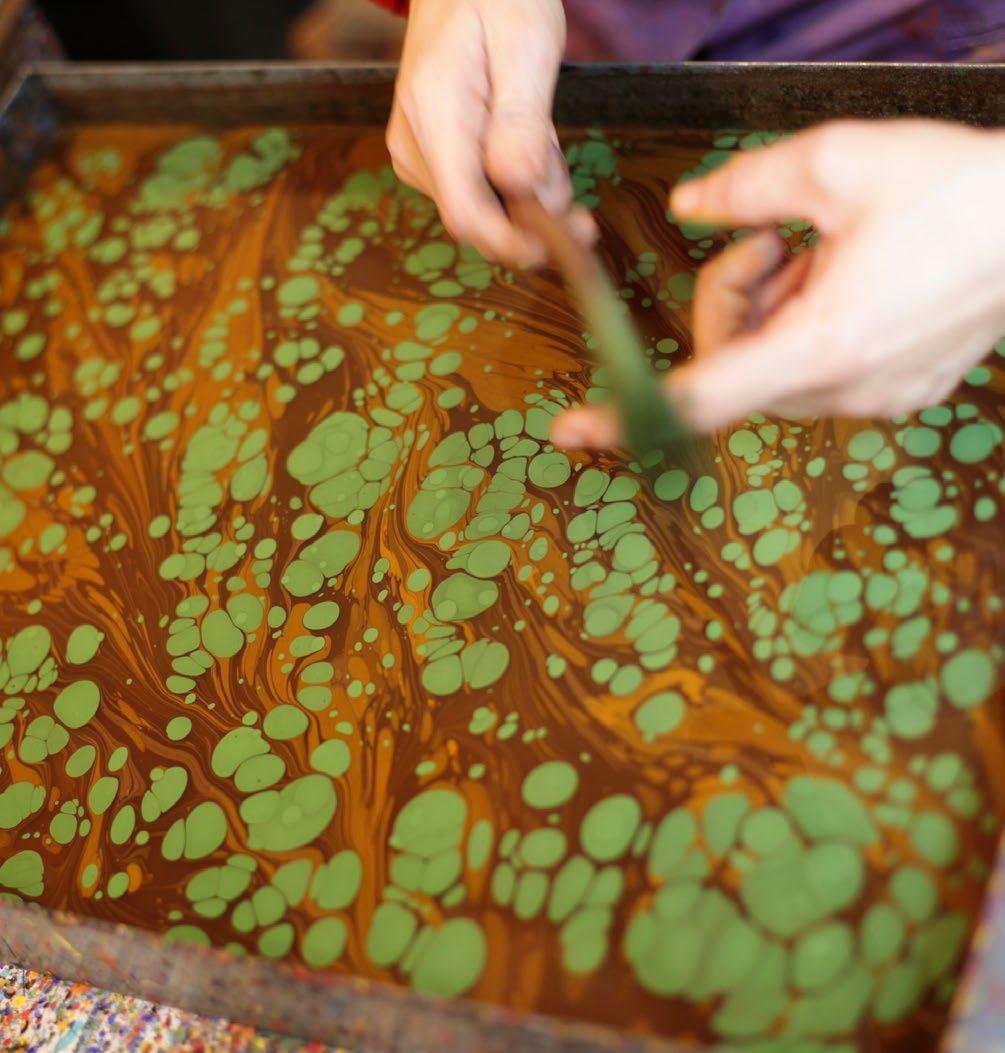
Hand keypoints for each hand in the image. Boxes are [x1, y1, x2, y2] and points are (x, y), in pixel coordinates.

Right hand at [386, 0, 595, 265]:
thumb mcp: (526, 44)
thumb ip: (524, 121)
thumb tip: (522, 186)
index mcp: (435, 117)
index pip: (466, 213)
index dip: (510, 243)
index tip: (552, 250)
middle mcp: (416, 149)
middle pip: (482, 217)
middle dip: (534, 211)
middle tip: (565, 168)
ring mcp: (419, 159)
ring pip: (488, 208)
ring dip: (529, 189)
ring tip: (540, 129)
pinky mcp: (433, 163)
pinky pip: (482, 193)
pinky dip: (516, 180)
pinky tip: (523, 138)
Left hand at [552, 119, 1004, 444]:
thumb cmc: (956, 190)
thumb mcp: (837, 164)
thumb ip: (745, 190)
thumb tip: (687, 203)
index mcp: (822, 343)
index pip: (699, 397)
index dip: (627, 415)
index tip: (573, 430)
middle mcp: (843, 389)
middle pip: (727, 363)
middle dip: (729, 299)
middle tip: (773, 242)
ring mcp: (871, 400)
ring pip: (766, 366)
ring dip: (769, 307)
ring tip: (822, 253)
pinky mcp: (893, 395)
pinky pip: (810, 372)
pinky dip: (804, 326)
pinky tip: (848, 280)